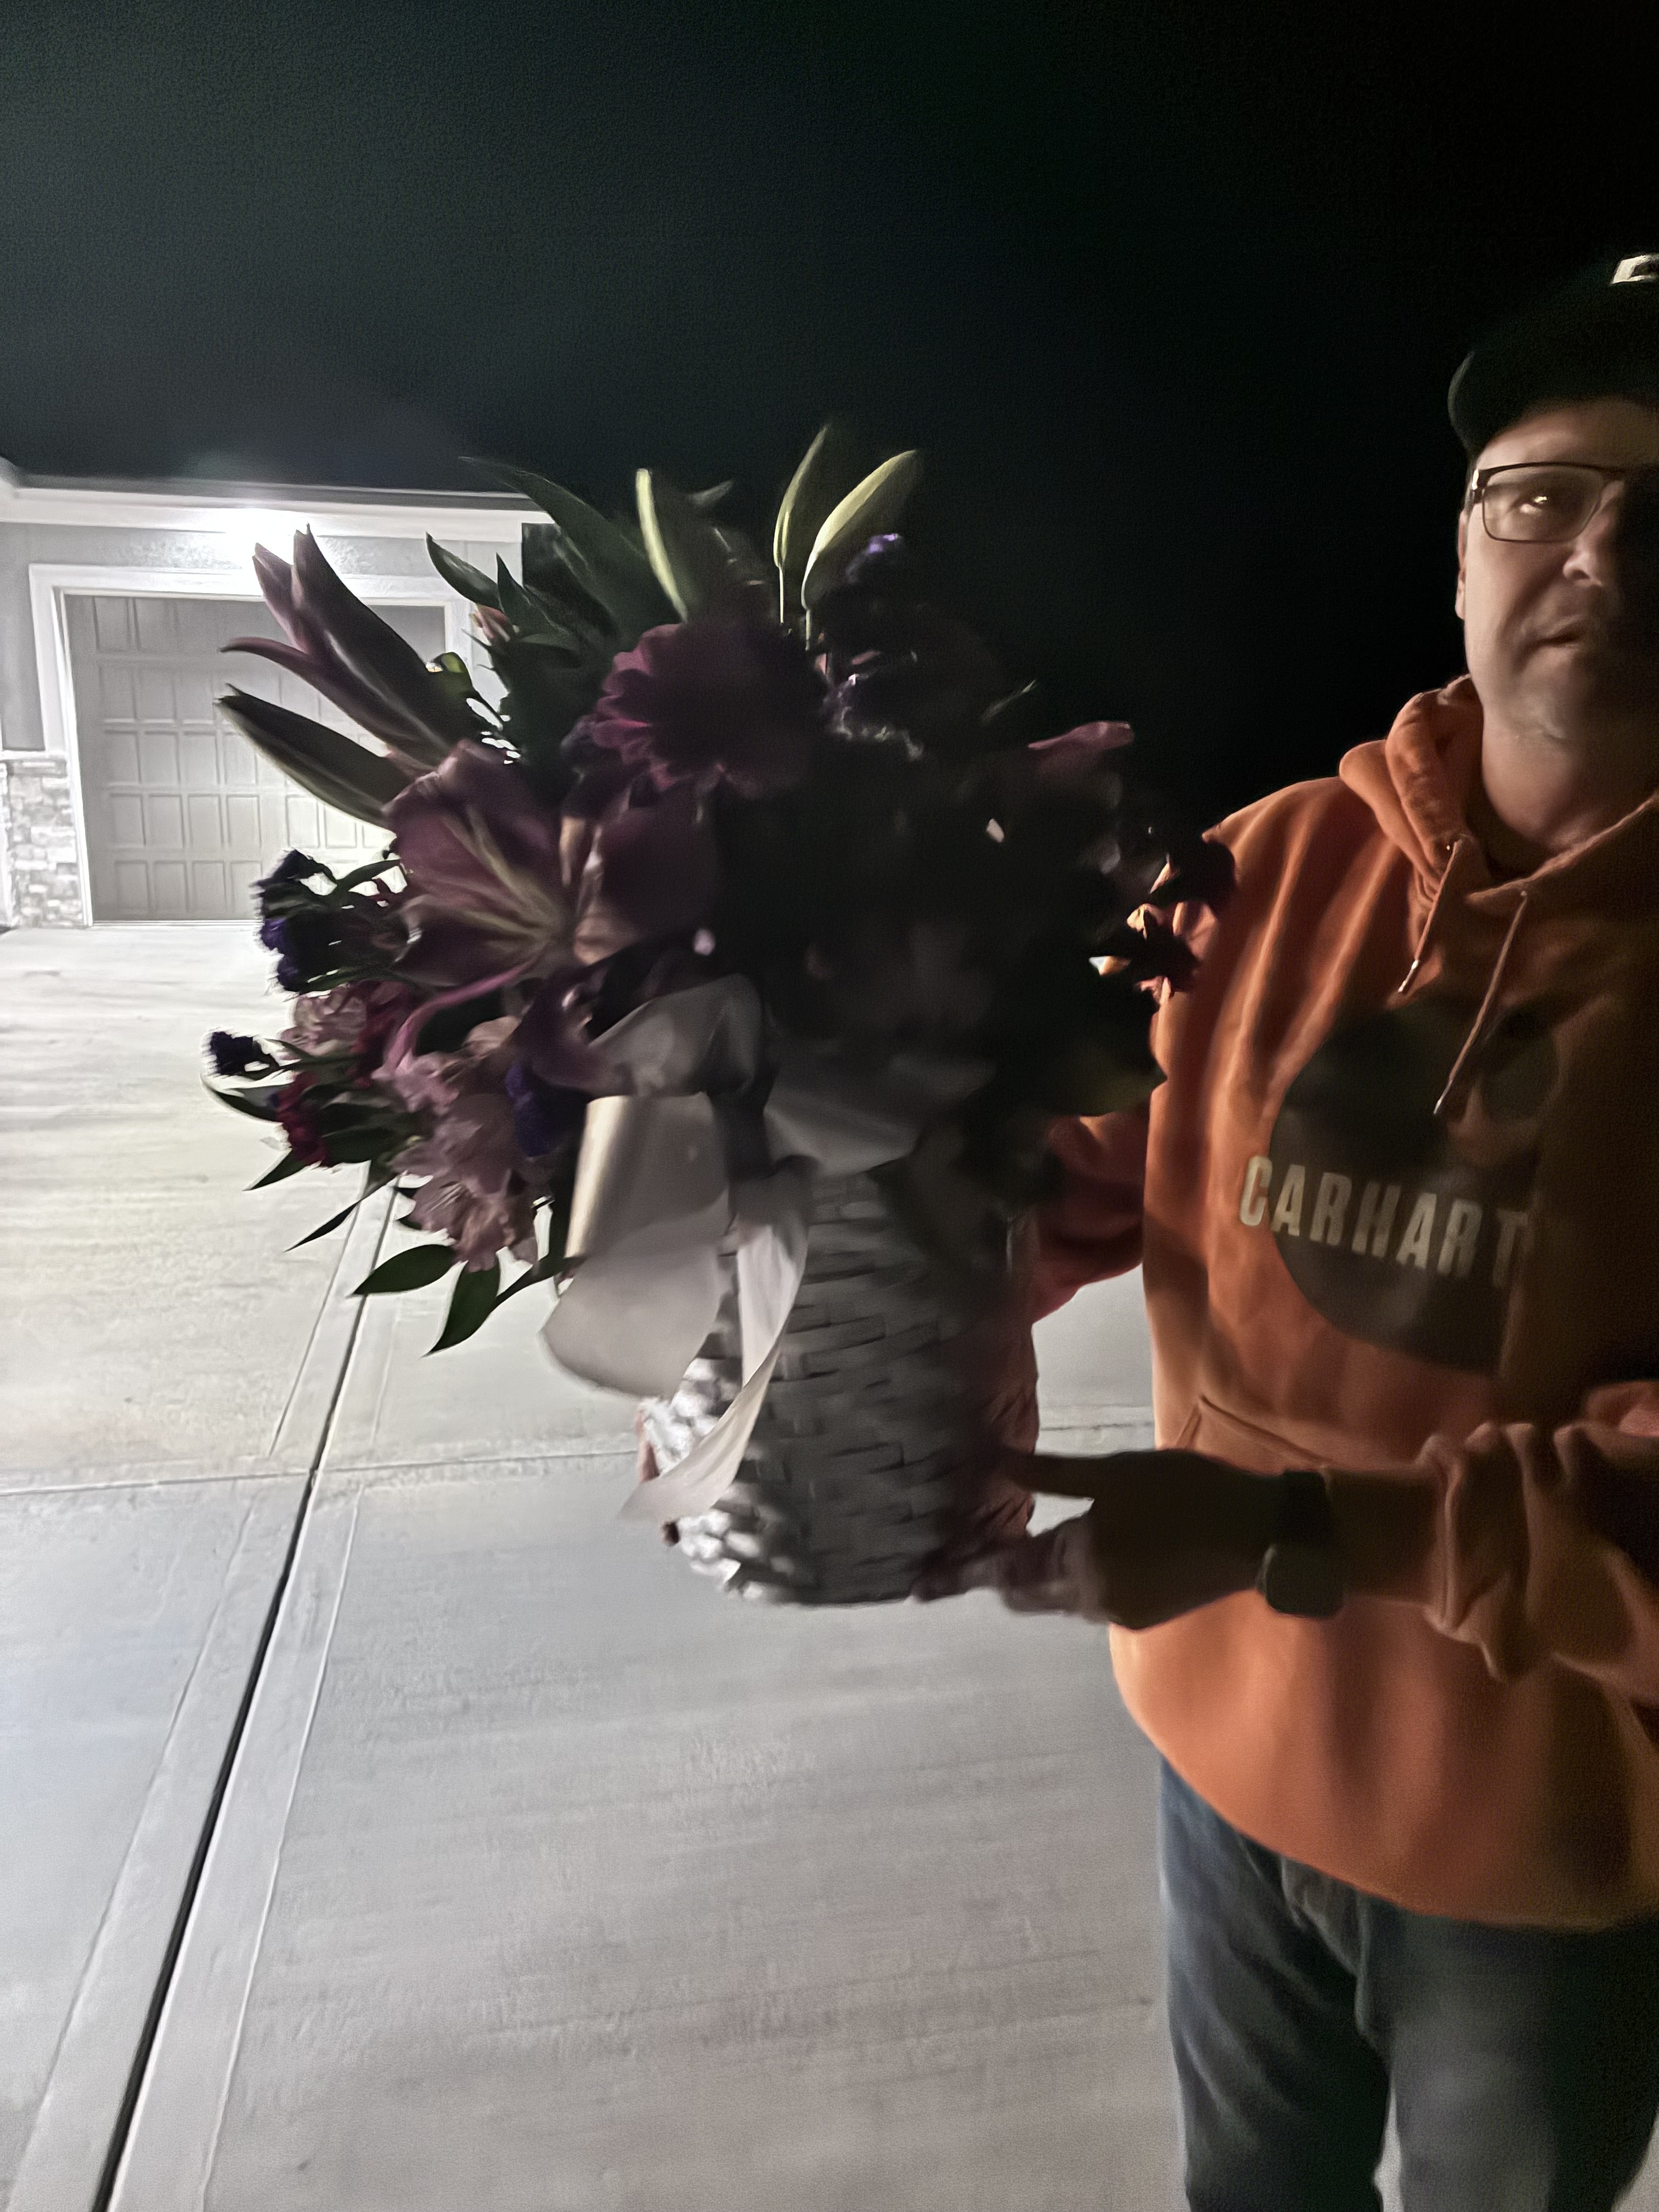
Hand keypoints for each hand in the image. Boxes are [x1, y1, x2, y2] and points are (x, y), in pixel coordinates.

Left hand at [915, 1448, 1284, 1627]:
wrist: (1259, 1535)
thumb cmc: (1185, 1492)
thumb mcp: (1113, 1474)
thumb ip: (1050, 1476)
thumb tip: (991, 1462)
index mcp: (1078, 1562)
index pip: (1002, 1572)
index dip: (960, 1574)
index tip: (919, 1586)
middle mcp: (1089, 1599)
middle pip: (1023, 1592)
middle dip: (990, 1577)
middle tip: (954, 1561)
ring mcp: (1118, 1611)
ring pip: (1056, 1596)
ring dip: (1030, 1577)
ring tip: (1005, 1550)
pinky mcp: (1143, 1612)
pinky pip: (1086, 1597)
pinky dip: (1066, 1578)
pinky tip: (1069, 1553)